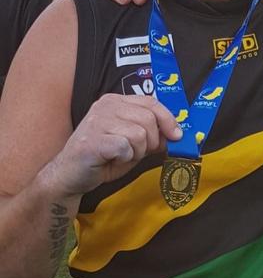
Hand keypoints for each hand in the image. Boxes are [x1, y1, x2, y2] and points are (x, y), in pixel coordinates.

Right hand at [43, 95, 181, 197]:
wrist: (70, 176)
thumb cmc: (103, 158)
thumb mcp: (133, 144)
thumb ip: (152, 136)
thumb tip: (176, 135)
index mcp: (116, 101)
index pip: (151, 102)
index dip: (168, 119)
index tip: (177, 135)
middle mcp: (105, 106)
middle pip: (148, 119)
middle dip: (151, 141)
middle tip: (137, 152)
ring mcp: (97, 121)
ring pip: (139, 134)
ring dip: (136, 152)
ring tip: (120, 156)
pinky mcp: (92, 140)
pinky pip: (125, 147)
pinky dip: (123, 158)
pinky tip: (111, 159)